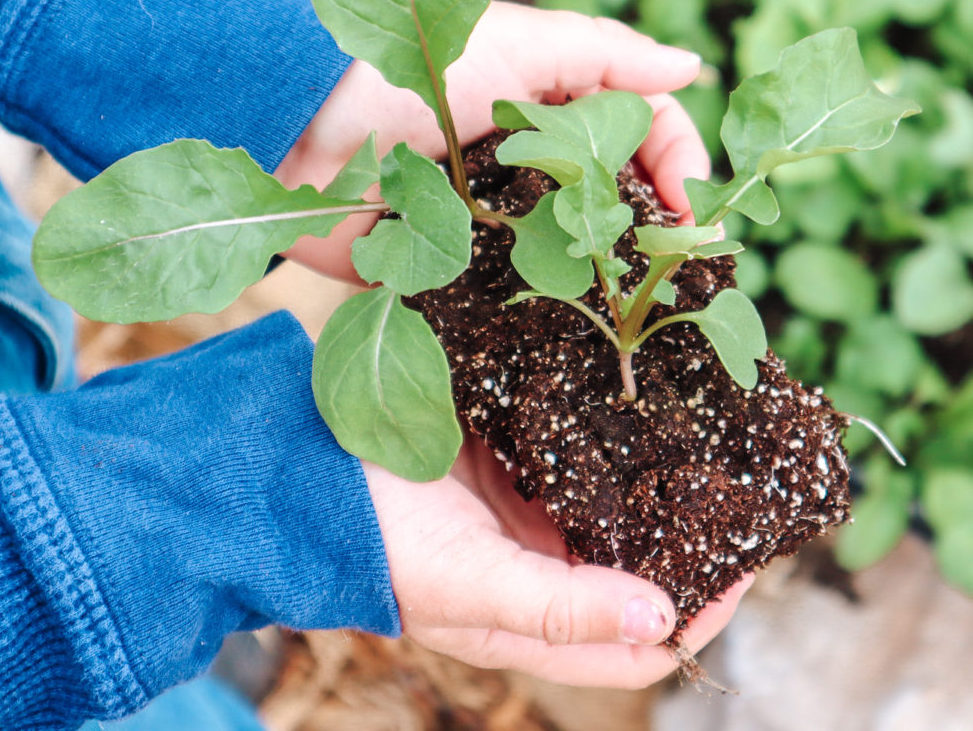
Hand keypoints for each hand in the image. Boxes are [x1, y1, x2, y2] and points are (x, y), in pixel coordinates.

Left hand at [277, 2, 708, 280]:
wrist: (304, 129)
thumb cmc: (409, 70)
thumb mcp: (516, 43)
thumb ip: (605, 55)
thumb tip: (691, 66)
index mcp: (549, 104)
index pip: (639, 129)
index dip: (676, 163)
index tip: (695, 209)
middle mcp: (529, 162)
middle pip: (612, 196)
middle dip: (653, 228)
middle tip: (683, 268)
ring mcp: (496, 220)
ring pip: (572, 251)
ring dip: (610, 274)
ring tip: (646, 306)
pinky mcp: (457, 267)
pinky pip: (514, 294)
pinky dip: (549, 310)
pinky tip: (586, 331)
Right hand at [363, 439, 751, 687]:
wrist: (305, 469)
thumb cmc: (378, 541)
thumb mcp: (469, 586)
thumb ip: (558, 608)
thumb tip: (662, 618)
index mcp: (533, 618)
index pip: (640, 643)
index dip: (699, 615)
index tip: (745, 564)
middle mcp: (539, 567)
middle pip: (636, 568)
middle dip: (687, 539)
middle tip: (733, 491)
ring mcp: (526, 510)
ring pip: (611, 507)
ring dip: (653, 484)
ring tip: (698, 444)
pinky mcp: (510, 459)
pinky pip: (575, 452)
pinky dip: (608, 437)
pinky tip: (634, 407)